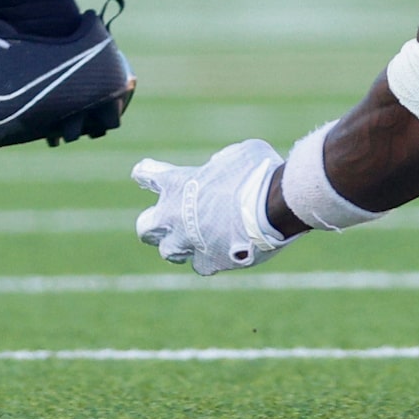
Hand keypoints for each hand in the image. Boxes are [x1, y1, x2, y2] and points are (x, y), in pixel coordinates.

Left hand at [133, 139, 289, 274]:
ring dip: (178, 246)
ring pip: (167, 251)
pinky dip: (209, 258)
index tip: (145, 173)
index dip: (146, 173)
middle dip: (153, 224)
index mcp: (178, 183)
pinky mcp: (207, 263)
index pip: (147, 175)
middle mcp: (174, 216)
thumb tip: (220, 168)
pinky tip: (220, 252)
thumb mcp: (240, 153)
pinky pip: (200, 264)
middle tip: (167, 221)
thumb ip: (223, 161)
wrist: (273, 208)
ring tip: (190, 242)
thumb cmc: (258, 173)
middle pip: (145, 226)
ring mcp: (188, 243)